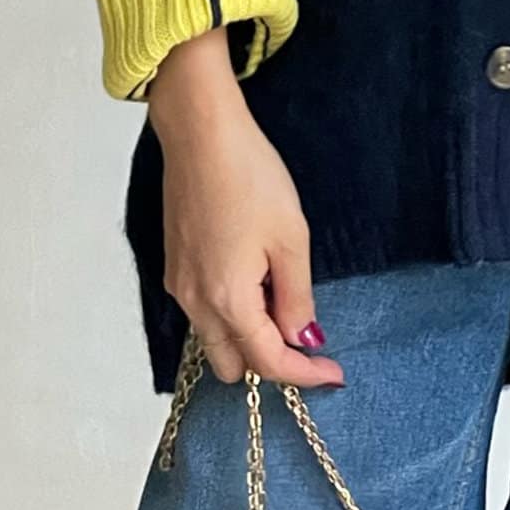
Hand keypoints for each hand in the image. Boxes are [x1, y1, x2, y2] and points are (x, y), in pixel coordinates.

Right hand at [148, 29, 344, 389]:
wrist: (201, 134)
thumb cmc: (249, 177)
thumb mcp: (290, 239)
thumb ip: (296, 298)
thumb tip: (304, 339)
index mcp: (227, 300)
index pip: (268, 362)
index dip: (304, 375)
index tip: (334, 374)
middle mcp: (195, 302)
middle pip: (233, 364)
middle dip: (270, 360)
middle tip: (306, 331)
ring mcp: (180, 284)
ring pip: (215, 338)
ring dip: (249, 334)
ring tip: (282, 292)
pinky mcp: (175, 265)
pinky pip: (204, 311)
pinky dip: (231, 311)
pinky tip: (256, 275)